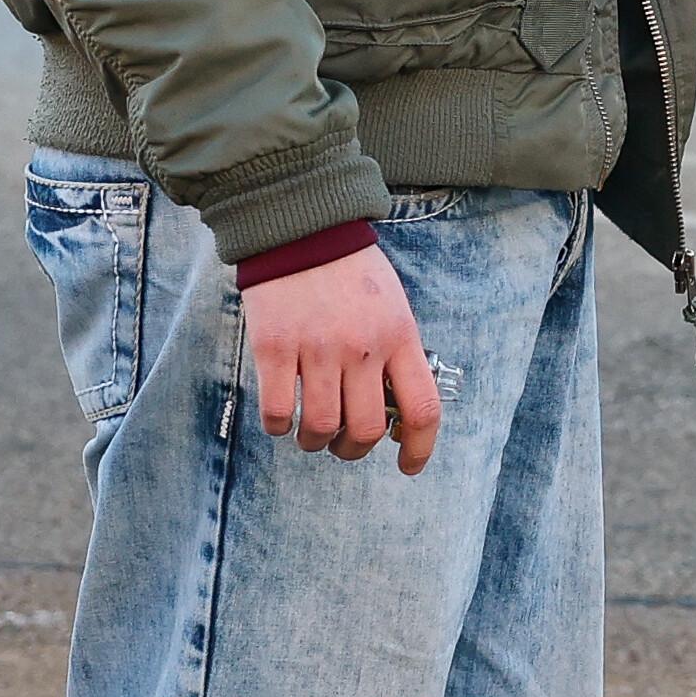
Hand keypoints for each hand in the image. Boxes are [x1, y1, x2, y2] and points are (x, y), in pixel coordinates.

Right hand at [243, 243, 440, 473]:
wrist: (304, 231)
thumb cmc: (353, 272)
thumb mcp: (395, 308)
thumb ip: (397, 354)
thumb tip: (394, 410)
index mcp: (400, 337)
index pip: (421, 408)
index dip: (419, 447)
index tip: (408, 465)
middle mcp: (362, 349)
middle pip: (365, 429)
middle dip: (354, 450)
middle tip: (345, 446)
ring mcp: (316, 350)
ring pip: (320, 427)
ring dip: (316, 443)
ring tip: (312, 435)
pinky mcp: (274, 349)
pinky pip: (277, 412)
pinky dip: (280, 427)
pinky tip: (282, 419)